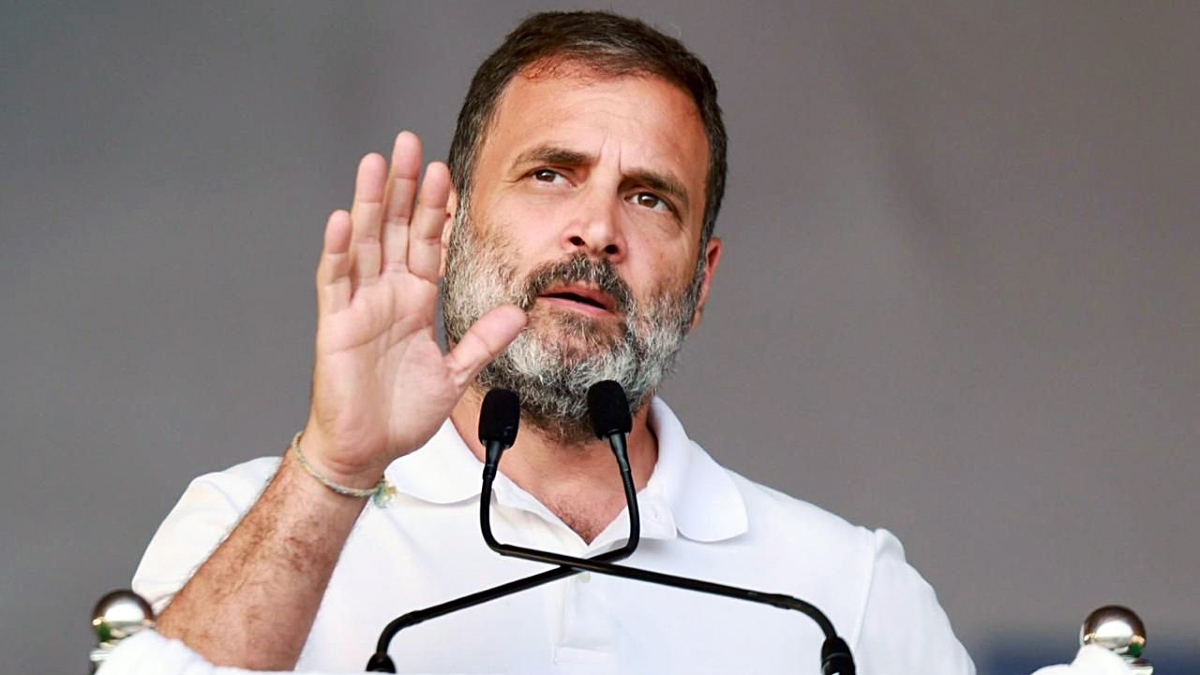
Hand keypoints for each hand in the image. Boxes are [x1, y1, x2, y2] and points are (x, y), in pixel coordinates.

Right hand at [301, 132, 525, 486]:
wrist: (367, 449)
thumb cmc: (401, 414)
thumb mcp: (455, 374)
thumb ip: (483, 342)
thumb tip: (519, 313)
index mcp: (415, 302)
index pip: (428, 245)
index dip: (438, 211)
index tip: (449, 174)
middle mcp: (387, 295)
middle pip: (396, 229)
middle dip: (405, 187)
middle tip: (410, 142)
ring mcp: (359, 306)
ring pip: (365, 242)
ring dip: (370, 202)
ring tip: (377, 161)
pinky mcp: (336, 325)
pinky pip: (335, 281)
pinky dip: (338, 251)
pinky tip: (342, 218)